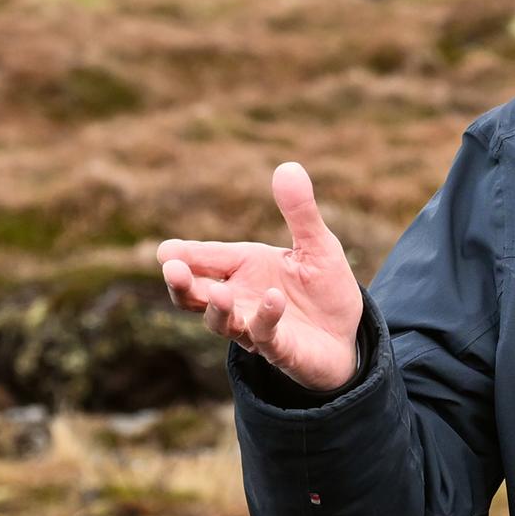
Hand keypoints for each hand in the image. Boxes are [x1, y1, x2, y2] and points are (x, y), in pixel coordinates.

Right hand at [156, 162, 363, 391]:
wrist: (348, 334)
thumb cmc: (324, 288)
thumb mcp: (317, 245)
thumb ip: (300, 212)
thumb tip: (288, 166)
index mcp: (243, 268)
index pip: (204, 259)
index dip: (183, 256)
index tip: (166, 251)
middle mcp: (239, 299)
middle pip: (194, 296)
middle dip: (181, 284)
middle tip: (172, 269)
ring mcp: (254, 327)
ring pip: (220, 322)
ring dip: (217, 308)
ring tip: (218, 292)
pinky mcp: (279, 349)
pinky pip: (265, 335)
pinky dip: (265, 318)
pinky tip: (273, 299)